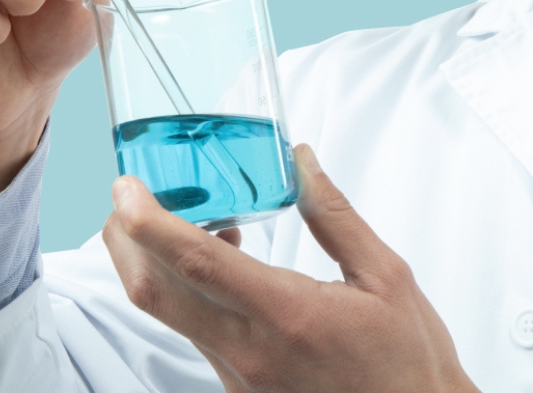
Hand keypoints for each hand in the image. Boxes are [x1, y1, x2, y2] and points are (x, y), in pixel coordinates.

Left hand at [103, 144, 480, 392]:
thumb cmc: (406, 356)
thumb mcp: (384, 274)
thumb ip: (335, 215)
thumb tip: (301, 162)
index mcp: (288, 316)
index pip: (197, 263)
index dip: (151, 221)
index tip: (127, 188)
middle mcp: (250, 352)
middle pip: (156, 293)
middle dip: (126, 239)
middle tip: (125, 196)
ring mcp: (239, 376)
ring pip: (171, 312)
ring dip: (157, 260)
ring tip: (182, 212)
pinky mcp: (240, 386)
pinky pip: (196, 329)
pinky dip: (189, 285)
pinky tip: (222, 251)